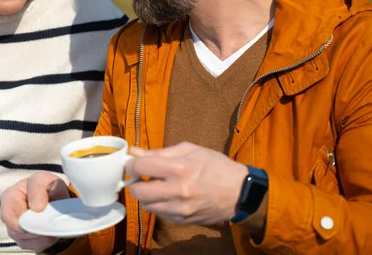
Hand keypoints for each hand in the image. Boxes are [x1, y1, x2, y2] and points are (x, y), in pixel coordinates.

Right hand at [0, 171, 70, 250]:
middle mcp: (10, 216)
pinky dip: (47, 240)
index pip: (7, 216)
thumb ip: (38, 188)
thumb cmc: (44, 185)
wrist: (56, 195)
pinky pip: (36, 246)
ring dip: (42, 236)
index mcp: (9, 198)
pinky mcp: (27, 240)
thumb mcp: (42, 179)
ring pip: (26, 241)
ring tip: (53, 224)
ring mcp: (17, 230)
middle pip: (16, 232)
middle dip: (34, 230)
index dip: (19, 223)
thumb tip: (37, 207)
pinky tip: (53, 231)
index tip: (36, 221)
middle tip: (50, 223)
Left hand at [125, 141, 247, 224]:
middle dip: (135, 182)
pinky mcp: (182, 221)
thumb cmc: (215, 166)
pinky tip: (168, 195)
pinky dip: (158, 204)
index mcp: (179, 169)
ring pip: (146, 205)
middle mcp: (177, 191)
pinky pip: (159, 213)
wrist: (240, 192)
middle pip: (138, 191)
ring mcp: (179, 209)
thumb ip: (160, 152)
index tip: (133, 163)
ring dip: (146, 194)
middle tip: (142, 176)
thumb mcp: (190, 150)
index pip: (140, 167)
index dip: (131, 164)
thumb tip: (135, 152)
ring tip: (156, 185)